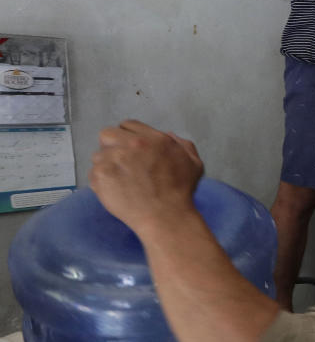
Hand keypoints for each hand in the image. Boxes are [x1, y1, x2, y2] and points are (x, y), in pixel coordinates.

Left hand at [89, 120, 203, 234]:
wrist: (165, 216)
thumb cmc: (180, 192)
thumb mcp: (193, 163)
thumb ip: (182, 144)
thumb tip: (168, 135)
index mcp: (153, 138)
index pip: (128, 125)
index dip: (128, 137)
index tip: (131, 151)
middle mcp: (132, 144)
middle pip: (107, 134)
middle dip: (112, 146)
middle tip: (121, 163)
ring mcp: (114, 159)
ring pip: (98, 155)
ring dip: (106, 165)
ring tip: (119, 181)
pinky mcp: (101, 175)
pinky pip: (93, 173)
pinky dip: (101, 182)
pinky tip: (115, 191)